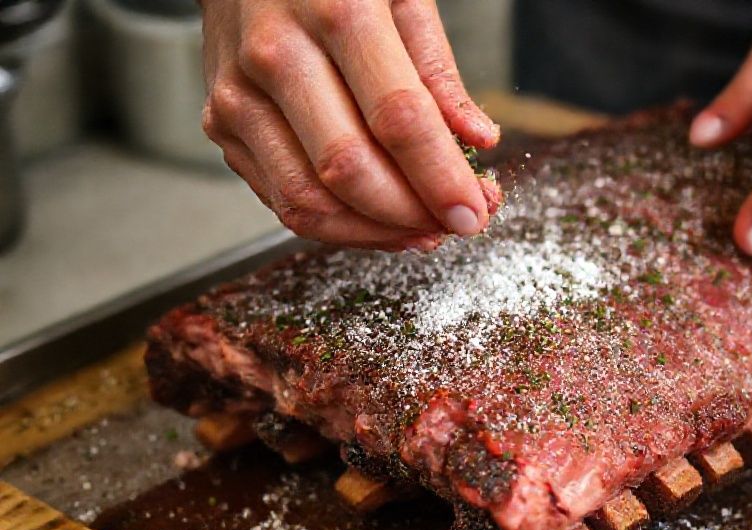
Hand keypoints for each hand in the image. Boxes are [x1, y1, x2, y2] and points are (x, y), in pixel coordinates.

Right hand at [200, 0, 501, 250]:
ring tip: (420, 230)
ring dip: (375, 232)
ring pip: (308, 200)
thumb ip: (438, 72)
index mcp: (336, 10)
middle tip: (453, 223)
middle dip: (411, 214)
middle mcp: (278, 54)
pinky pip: (282, 200)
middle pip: (347, 169)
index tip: (473, 211)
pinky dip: (337, 226)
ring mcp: (240, 94)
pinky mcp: (221, 125)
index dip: (440, 178)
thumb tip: (478, 140)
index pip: (397, 118)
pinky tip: (377, 221)